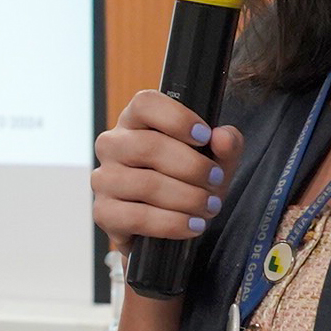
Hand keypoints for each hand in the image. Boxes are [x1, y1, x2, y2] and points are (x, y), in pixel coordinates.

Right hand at [93, 91, 242, 264]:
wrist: (169, 226)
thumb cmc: (188, 182)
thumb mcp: (216, 160)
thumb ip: (227, 144)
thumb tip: (223, 137)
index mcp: (135, 121)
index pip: (145, 104)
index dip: (177, 118)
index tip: (205, 136)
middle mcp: (113, 145)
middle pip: (148, 146)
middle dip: (192, 167)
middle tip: (216, 180)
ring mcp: (104, 179)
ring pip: (146, 184)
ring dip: (187, 198)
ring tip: (209, 207)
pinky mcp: (104, 212)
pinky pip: (137, 217)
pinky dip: (172, 223)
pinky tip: (192, 225)